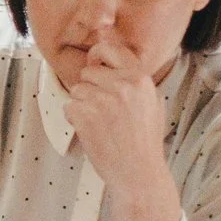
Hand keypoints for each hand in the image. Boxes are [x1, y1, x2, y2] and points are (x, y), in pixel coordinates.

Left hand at [65, 38, 181, 220]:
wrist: (138, 171)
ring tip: (100, 122)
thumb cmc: (144, 140)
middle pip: (88, 71)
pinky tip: (92, 131)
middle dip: (89, 87)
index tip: (94, 61)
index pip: (112, 49)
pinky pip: (68, 106)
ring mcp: (102, 99)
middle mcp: (122, 85)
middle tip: (101, 107)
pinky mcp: (85, 115)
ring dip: (82, 104)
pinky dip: (75, 118)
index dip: (98, 54)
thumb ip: (134, 80)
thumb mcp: (152, 102)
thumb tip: (115, 60)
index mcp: (140, 79)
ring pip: (77, 89)